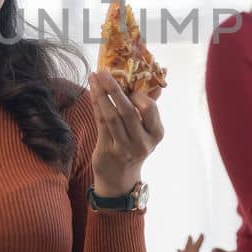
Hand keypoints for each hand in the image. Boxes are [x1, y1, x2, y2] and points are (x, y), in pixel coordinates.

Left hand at [89, 70, 164, 196]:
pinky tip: (92, 92)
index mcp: (156, 134)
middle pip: (128, 111)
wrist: (120, 179)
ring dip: (101, 94)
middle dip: (114, 89)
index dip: (136, 92)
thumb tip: (159, 79)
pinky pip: (100, 123)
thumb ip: (151, 105)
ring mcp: (125, 149)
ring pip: (111, 116)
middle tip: (103, 72)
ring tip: (94, 78)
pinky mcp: (107, 151)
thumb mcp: (147, 130)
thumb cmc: (134, 147)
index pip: (149, 108)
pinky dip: (96, 105)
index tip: (125, 79)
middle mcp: (142, 143)